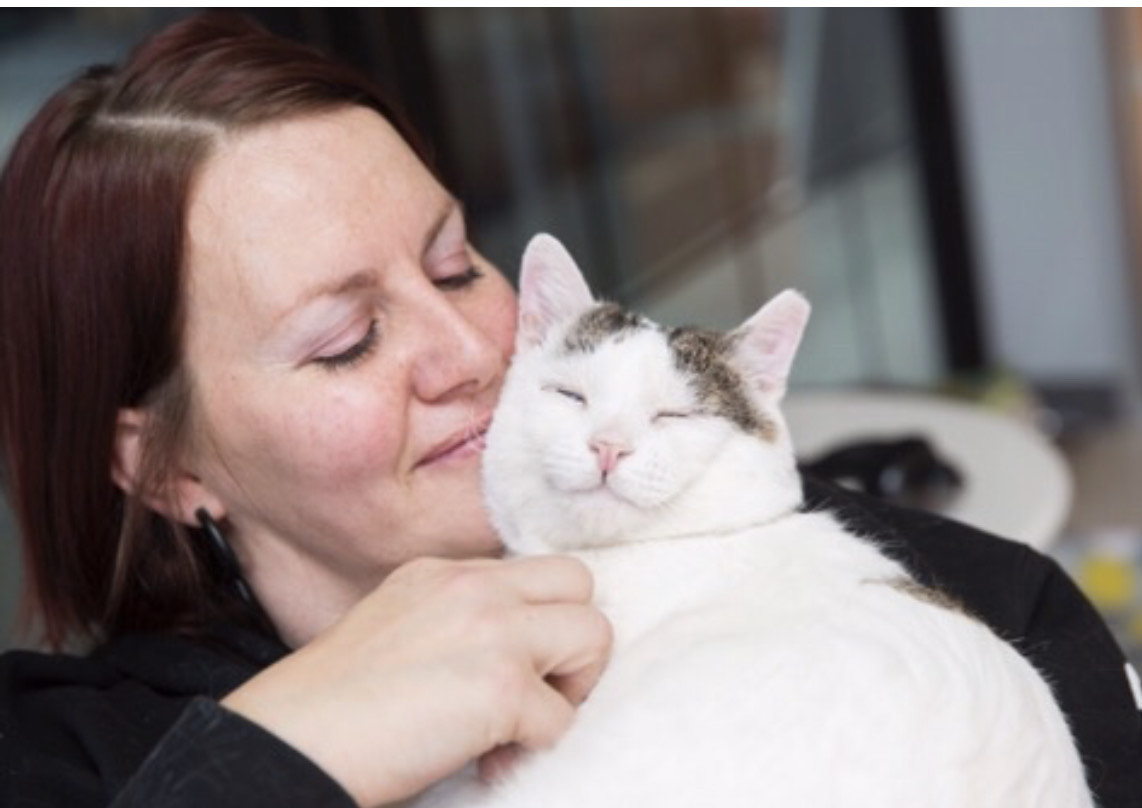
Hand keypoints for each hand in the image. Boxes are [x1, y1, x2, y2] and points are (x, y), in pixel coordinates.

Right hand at [220, 555, 611, 806]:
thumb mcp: (396, 624)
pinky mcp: (502, 686)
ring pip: (595, 635)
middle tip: (537, 692)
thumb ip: (454, 619)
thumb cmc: (331, 704)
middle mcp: (472, 587)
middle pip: (579, 583)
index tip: (512, 668)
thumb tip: (510, 654)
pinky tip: (488, 763)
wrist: (292, 741)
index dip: (538, 621)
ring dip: (570, 690)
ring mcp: (492, 630)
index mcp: (442, 572)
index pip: (533, 571)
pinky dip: (535, 749)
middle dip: (572, 642)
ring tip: (520, 727)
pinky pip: (562, 719)